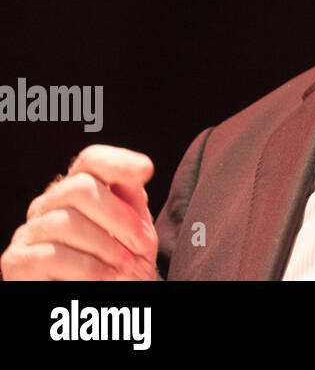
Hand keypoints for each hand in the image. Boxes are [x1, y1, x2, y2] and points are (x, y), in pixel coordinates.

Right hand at [1, 145, 157, 280]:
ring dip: (105, 246)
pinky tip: (104, 278)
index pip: (91, 161)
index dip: (118, 161)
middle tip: (141, 244)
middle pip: (80, 188)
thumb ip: (132, 201)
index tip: (147, 171)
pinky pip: (50, 255)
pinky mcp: (16, 262)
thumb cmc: (118, 268)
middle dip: (119, 217)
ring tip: (123, 266)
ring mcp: (30, 232)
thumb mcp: (134, 232)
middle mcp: (49, 205)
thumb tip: (139, 169)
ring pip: (65, 222)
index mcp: (78, 192)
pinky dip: (86, 268)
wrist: (104, 304)